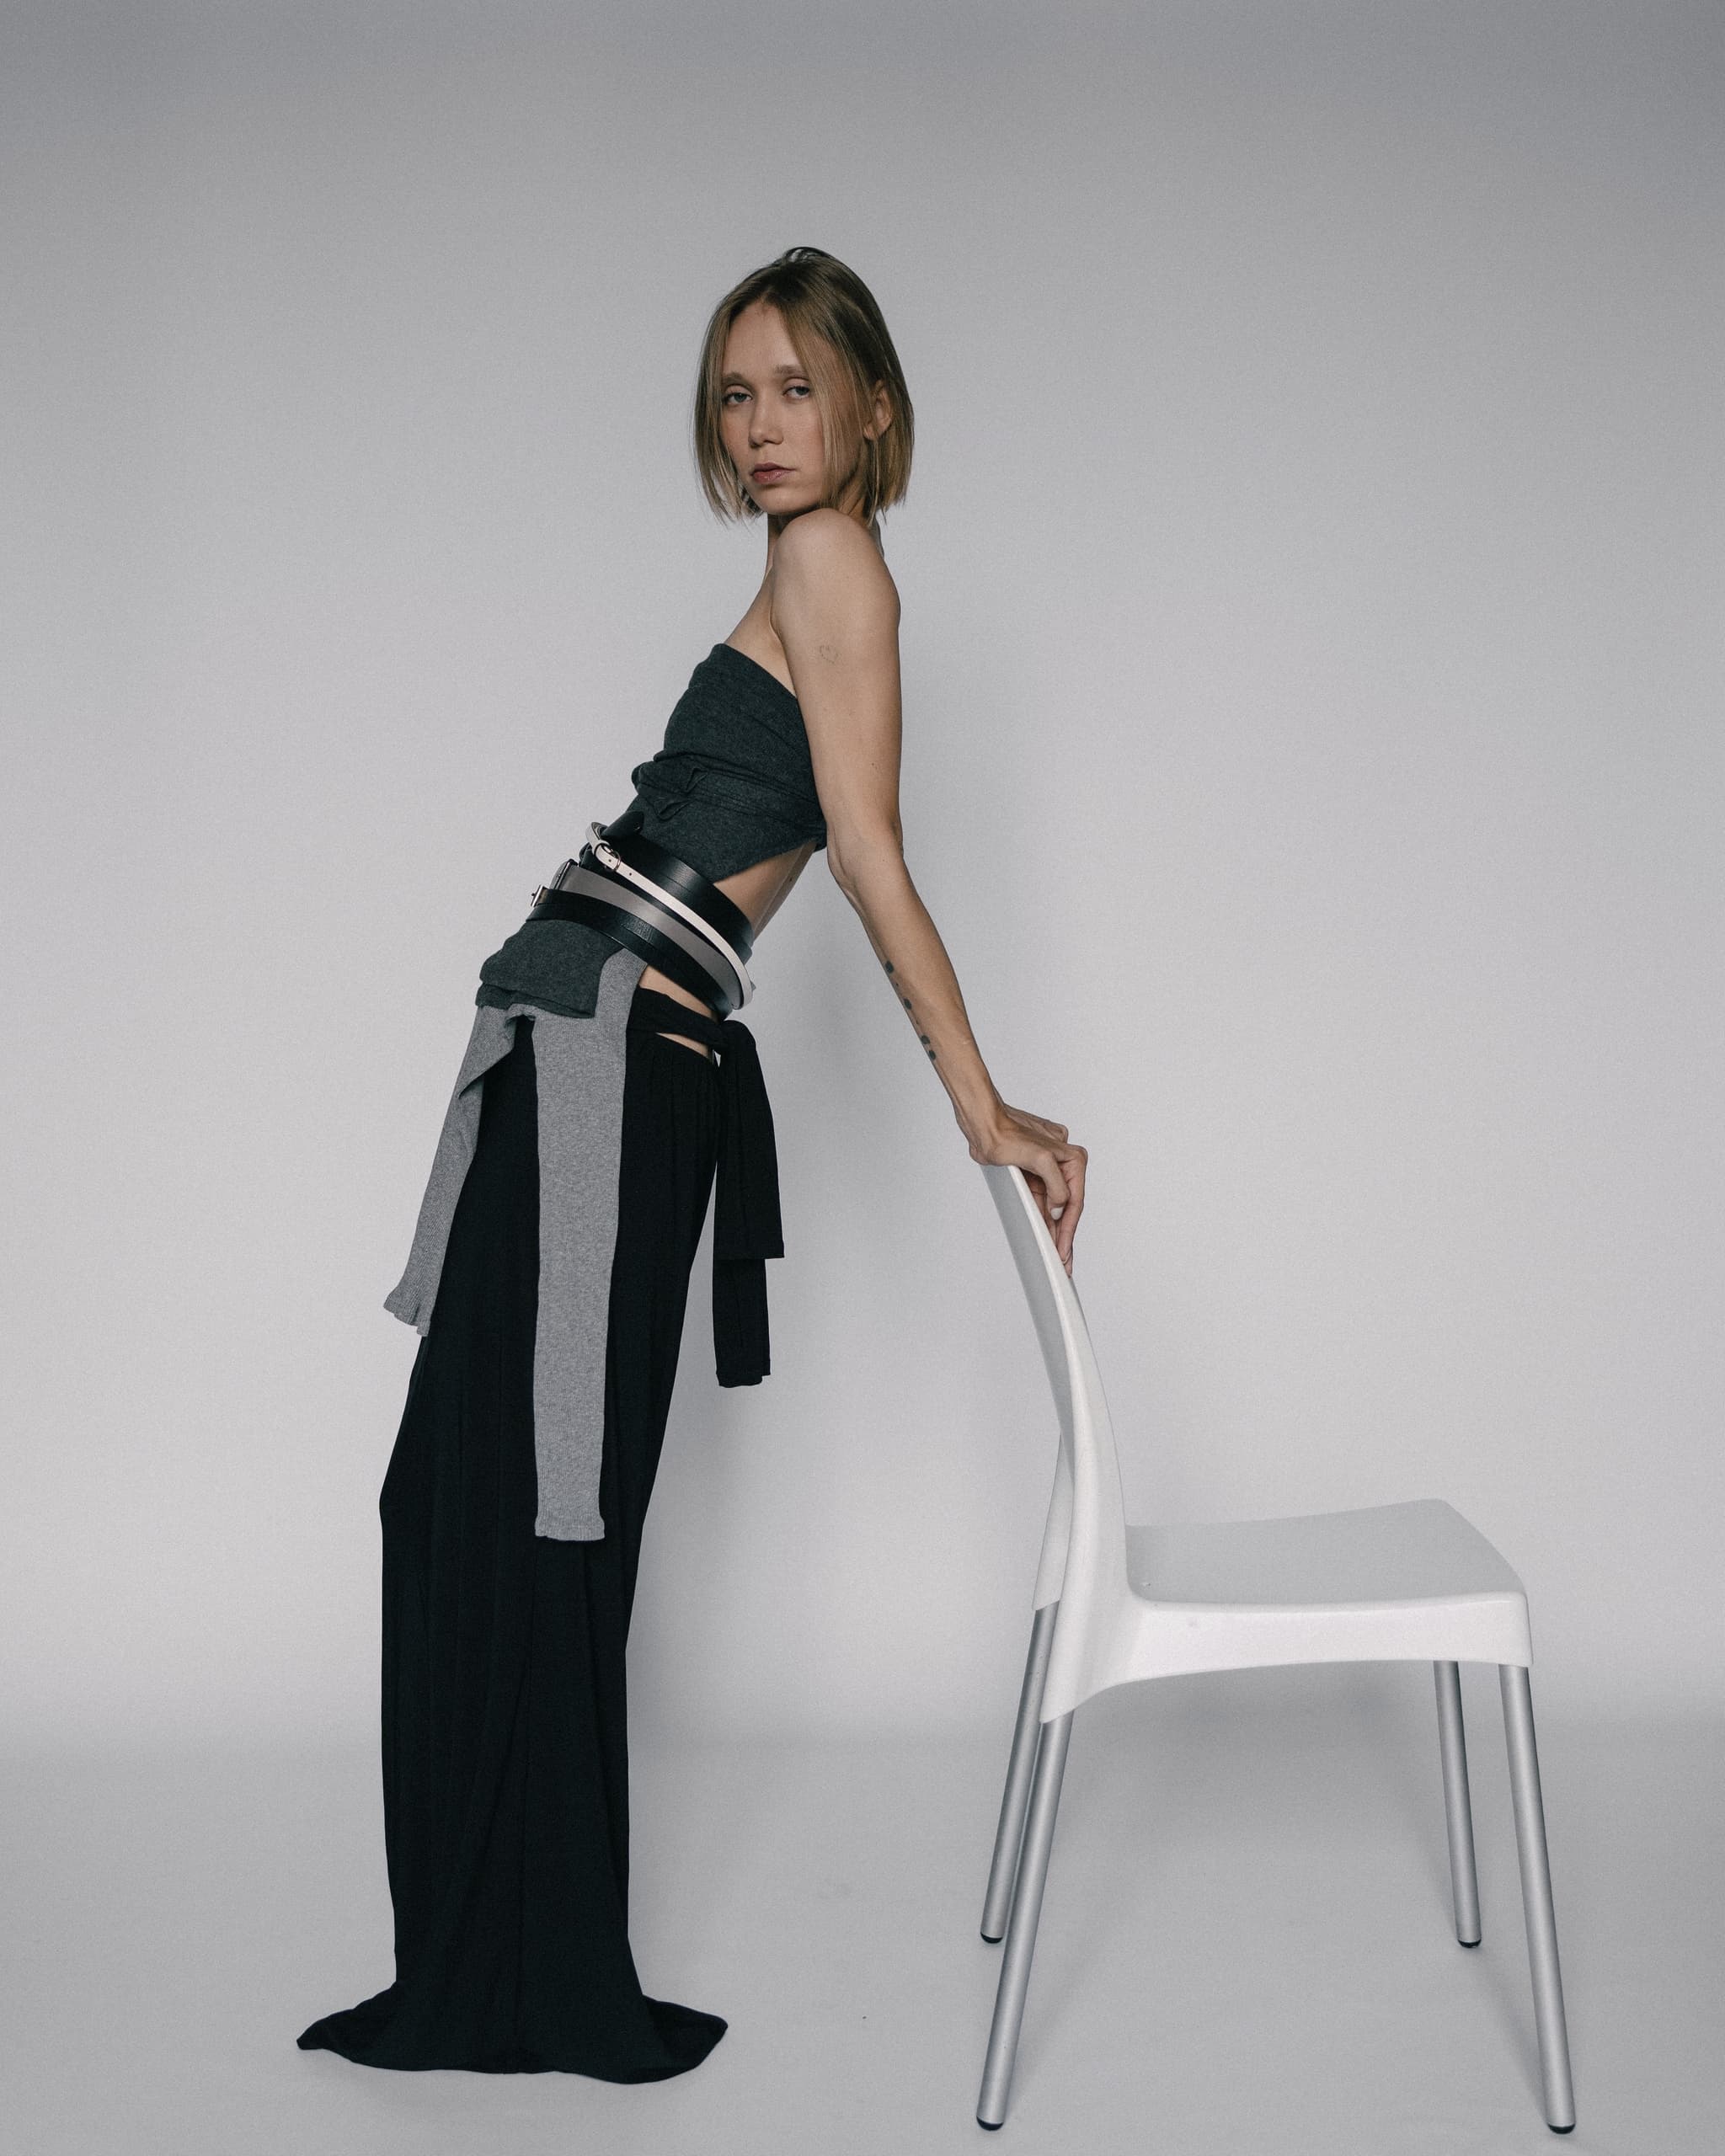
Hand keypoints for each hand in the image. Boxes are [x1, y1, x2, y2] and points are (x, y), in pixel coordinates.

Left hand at [966, 1102, 1087, 1272]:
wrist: (982, 1124)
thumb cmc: (1006, 1134)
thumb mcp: (1039, 1159)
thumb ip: (1056, 1186)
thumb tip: (1062, 1209)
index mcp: (1072, 1158)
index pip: (1074, 1202)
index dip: (1069, 1230)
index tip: (1064, 1251)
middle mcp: (1064, 1162)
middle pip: (1067, 1206)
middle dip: (1064, 1234)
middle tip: (1064, 1262)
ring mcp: (1049, 1168)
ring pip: (1054, 1205)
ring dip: (1054, 1228)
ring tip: (1055, 1252)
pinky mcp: (1033, 1172)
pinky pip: (1041, 1199)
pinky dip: (1042, 1216)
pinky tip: (1044, 1233)